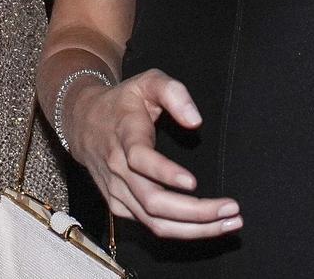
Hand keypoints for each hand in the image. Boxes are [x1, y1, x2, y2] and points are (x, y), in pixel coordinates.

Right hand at [62, 70, 242, 240]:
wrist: (82, 123)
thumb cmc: (123, 102)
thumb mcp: (147, 82)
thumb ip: (173, 92)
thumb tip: (195, 121)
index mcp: (125, 135)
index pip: (140, 159)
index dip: (164, 173)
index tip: (193, 182)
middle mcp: (118, 168)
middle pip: (152, 201)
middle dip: (195, 211)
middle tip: (231, 209)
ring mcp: (117, 191)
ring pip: (154, 222)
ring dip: (195, 229)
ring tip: (229, 223)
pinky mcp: (119, 206)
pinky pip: (151, 226)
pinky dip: (181, 231)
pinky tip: (207, 226)